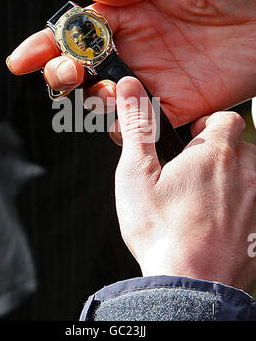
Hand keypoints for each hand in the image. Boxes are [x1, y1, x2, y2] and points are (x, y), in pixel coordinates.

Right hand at [6, 0, 255, 132]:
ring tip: (111, 90)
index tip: (22, 60)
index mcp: (131, 10)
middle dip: (63, 75)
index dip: (46, 44)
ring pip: (106, 100)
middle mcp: (138, 47)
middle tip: (68, 74)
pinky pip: (141, 125)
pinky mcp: (178, 105)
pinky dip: (128, 128)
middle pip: (83, 69)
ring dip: (95, 101)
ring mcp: (156, 78)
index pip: (78, 30)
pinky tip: (131, 116)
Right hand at [115, 76, 255, 293]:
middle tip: (193, 175)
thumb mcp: (136, 173)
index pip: (226, 120)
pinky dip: (241, 208)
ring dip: (233, 180)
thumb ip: (137, 125)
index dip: (208, 127)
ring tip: (204, 200)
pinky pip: (255, 205)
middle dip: (221, 154)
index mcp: (215, 155)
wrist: (189, 287)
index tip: (192, 142)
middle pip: (241, 148)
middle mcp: (246, 174)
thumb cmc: (160, 231)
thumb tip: (130, 88)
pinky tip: (215, 224)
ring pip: (252, 176)